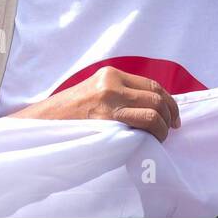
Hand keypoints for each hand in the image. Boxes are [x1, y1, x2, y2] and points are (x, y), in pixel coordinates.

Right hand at [8, 66, 180, 141]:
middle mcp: (112, 83)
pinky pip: (142, 125)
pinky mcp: (107, 119)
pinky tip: (150, 142)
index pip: (151, 85)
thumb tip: (152, 107)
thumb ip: (120, 94)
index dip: (168, 101)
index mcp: (110, 75)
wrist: (44, 123)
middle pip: (156, 97)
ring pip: (153, 112)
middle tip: (171, 129)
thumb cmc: (70, 114)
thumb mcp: (95, 93)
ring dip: (163, 128)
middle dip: (170, 115)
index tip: (173, 117)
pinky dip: (153, 134)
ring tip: (159, 138)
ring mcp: (110, 101)